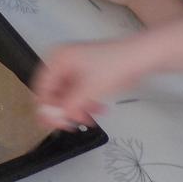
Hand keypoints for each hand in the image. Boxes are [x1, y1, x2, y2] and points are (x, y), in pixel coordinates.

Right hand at [32, 37, 150, 128]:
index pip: (43, 86)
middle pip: (55, 91)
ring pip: (68, 94)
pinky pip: (80, 92)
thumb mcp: (88, 90)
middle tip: (73, 124)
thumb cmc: (112, 68)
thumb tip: (51, 118)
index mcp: (58, 58)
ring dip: (77, 108)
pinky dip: (86, 103)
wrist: (140, 57)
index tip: (53, 125)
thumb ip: (68, 106)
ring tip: (90, 119)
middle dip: (64, 109)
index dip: (46, 107)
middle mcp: (63, 61)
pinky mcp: (88, 73)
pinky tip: (99, 111)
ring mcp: (76, 67)